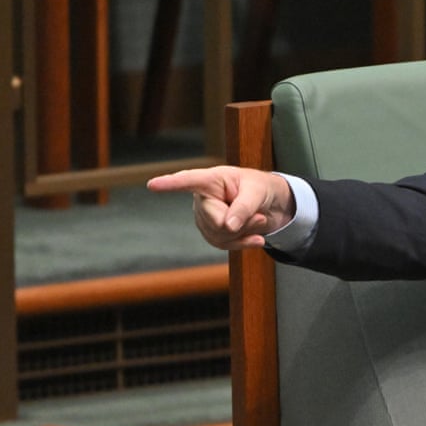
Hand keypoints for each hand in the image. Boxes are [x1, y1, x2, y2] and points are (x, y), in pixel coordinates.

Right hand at [147, 166, 296, 249]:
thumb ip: (243, 207)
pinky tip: (257, 239)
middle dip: (240, 223)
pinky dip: (244, 243)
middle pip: (214, 221)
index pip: (188, 181)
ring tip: (258, 219)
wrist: (272, 205)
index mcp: (211, 180)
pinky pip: (225, 245)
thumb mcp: (258, 192)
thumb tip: (227, 227)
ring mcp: (205, 218)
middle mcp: (203, 198)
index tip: (152, 185)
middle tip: (259, 216)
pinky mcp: (213, 233)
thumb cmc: (262, 188)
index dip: (170, 184)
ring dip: (244, 232)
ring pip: (220, 235)